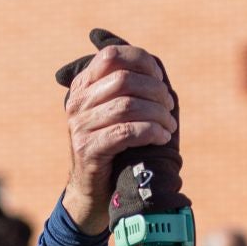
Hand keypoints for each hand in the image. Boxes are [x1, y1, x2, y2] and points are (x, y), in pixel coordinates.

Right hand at [56, 30, 183, 235]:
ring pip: (128, 106)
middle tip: (169, 107)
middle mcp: (77, 102)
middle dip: (155, 91)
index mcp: (83, 86)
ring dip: (157, 114)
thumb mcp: (115, 112)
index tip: (160, 78)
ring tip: (169, 126)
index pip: (111, 55)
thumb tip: (155, 67)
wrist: (92, 190)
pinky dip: (151, 132)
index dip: (141, 61)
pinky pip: (127, 132)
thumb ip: (127, 88)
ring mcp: (80, 126)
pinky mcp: (89, 149)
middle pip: (124, 80)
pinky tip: (162, 137)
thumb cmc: (113, 147)